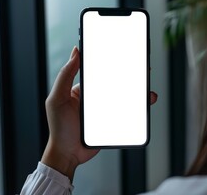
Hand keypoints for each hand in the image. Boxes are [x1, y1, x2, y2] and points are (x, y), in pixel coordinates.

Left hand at [41, 46, 157, 181]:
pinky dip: (138, 109)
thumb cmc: (58, 127)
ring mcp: (106, 110)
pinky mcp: (113, 121)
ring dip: (139, 93)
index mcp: (84, 89)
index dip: (113, 63)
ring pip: (126, 98)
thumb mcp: (58, 98)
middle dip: (132, 77)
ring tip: (148, 92)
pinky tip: (144, 105)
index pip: (101, 71)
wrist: (68, 154)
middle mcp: (96, 98)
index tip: (124, 55)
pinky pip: (128, 113)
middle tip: (144, 70)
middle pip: (117, 84)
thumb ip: (65, 75)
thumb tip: (75, 52)